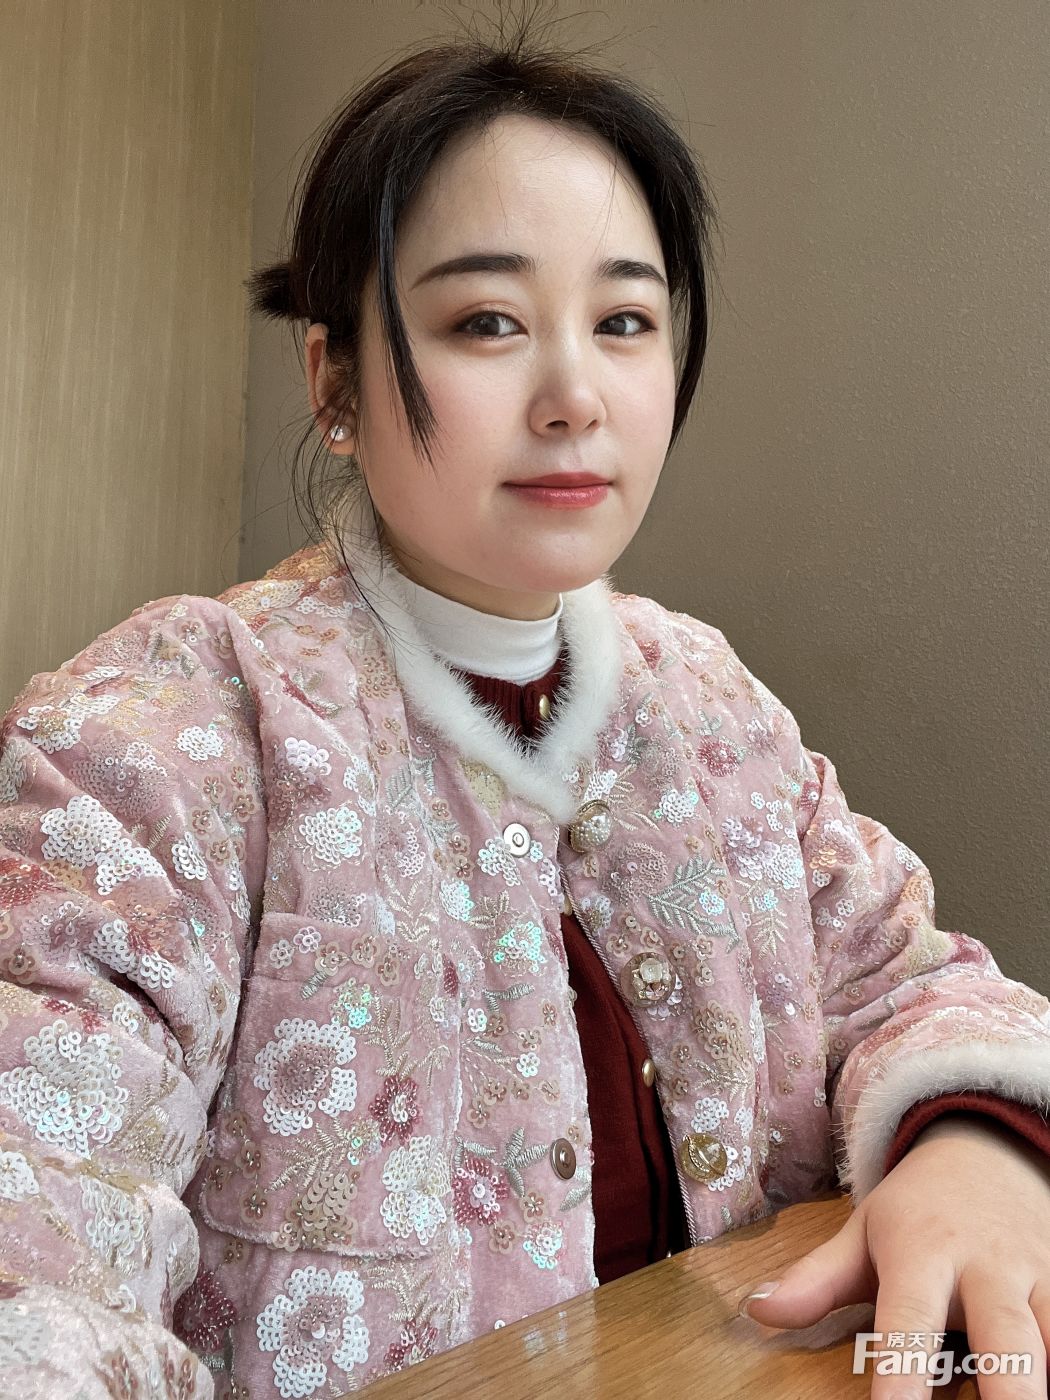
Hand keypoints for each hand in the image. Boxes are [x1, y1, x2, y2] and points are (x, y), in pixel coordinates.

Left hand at [737, 1112, 1049, 1397]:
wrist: (986, 1151)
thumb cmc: (916, 1209)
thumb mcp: (862, 1232)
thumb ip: (815, 1278)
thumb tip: (756, 1311)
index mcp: (922, 1252)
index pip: (908, 1322)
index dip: (901, 1375)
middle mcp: (986, 1265)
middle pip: (1006, 1337)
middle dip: (1009, 1392)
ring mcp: (1038, 1275)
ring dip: (1044, 1382)